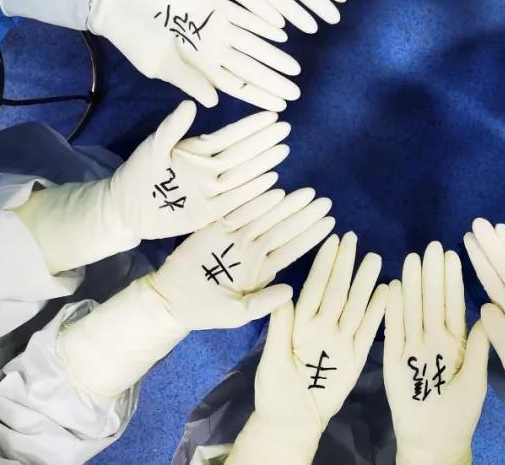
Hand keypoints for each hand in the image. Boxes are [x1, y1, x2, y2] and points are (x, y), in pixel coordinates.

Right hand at [89, 0, 300, 109]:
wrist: (120, 0)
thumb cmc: (135, 37)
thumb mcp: (159, 65)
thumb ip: (188, 80)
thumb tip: (214, 101)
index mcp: (201, 67)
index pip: (236, 85)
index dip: (258, 96)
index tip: (279, 108)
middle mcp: (214, 48)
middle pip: (251, 67)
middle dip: (273, 80)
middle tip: (297, 92)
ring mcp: (217, 25)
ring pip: (253, 42)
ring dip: (273, 54)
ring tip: (295, 67)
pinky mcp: (215, 1)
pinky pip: (244, 14)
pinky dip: (261, 22)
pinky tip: (280, 31)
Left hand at [107, 101, 289, 238]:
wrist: (125, 210)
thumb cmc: (136, 175)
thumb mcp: (153, 149)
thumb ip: (172, 129)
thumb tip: (190, 104)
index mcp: (197, 151)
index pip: (230, 136)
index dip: (250, 126)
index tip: (271, 114)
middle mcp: (209, 169)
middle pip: (242, 153)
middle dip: (264, 140)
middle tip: (286, 128)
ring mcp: (211, 190)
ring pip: (244, 174)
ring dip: (264, 162)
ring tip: (283, 149)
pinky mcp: (210, 211)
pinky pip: (237, 200)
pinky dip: (254, 192)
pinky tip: (273, 181)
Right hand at [146, 187, 333, 330]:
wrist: (171, 301)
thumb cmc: (206, 311)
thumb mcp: (238, 313)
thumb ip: (264, 303)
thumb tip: (291, 290)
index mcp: (262, 269)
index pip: (292, 249)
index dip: (312, 236)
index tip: (332, 223)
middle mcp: (252, 250)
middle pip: (284, 228)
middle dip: (305, 214)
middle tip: (326, 201)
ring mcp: (234, 238)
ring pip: (266, 217)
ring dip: (287, 205)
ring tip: (308, 193)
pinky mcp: (215, 229)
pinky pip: (238, 211)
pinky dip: (255, 201)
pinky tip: (274, 190)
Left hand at [253, 233, 386, 436]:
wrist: (292, 422)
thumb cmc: (274, 391)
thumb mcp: (271, 359)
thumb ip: (280, 328)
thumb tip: (282, 294)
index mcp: (300, 324)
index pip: (315, 288)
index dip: (323, 265)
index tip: (332, 241)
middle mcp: (322, 326)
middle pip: (337, 291)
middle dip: (345, 265)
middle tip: (354, 239)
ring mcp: (340, 340)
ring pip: (355, 305)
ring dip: (364, 282)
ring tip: (374, 258)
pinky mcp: (356, 357)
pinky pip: (369, 331)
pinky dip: (378, 312)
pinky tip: (387, 292)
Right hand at [384, 242, 489, 464]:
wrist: (435, 441)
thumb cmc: (460, 413)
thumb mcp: (477, 380)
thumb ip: (480, 348)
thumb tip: (488, 313)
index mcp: (455, 342)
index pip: (453, 305)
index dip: (452, 280)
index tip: (452, 255)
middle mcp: (433, 339)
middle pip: (432, 301)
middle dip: (432, 274)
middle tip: (432, 246)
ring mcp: (412, 347)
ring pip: (413, 310)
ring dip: (412, 285)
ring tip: (412, 258)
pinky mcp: (394, 360)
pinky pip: (393, 331)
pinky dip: (392, 310)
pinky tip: (391, 288)